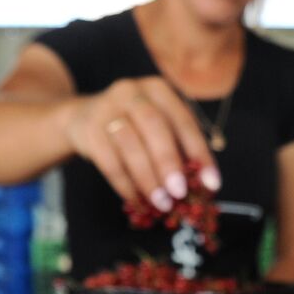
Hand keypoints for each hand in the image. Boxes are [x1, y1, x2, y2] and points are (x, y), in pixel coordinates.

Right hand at [64, 77, 220, 210]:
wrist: (81, 117)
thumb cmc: (132, 127)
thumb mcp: (156, 127)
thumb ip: (178, 148)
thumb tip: (202, 185)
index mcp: (159, 90)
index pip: (184, 121)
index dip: (200, 153)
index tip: (212, 183)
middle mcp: (133, 92)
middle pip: (154, 126)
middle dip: (169, 163)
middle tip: (180, 193)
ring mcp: (107, 107)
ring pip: (130, 143)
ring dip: (148, 178)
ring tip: (161, 203)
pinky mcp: (88, 128)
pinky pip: (108, 160)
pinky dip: (125, 184)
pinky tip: (137, 201)